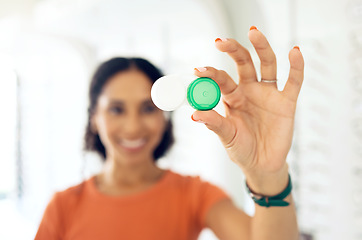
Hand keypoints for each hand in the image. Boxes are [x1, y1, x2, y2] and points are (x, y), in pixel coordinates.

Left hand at [192, 27, 303, 193]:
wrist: (262, 165)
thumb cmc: (241, 149)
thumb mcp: (226, 136)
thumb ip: (214, 123)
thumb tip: (194, 114)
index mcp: (232, 97)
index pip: (221, 79)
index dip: (211, 73)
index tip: (198, 70)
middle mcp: (249, 90)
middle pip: (243, 63)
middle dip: (233, 50)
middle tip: (221, 41)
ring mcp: (268, 94)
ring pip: (267, 64)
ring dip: (261, 48)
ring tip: (253, 32)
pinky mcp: (286, 102)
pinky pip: (293, 81)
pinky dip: (296, 67)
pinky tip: (295, 51)